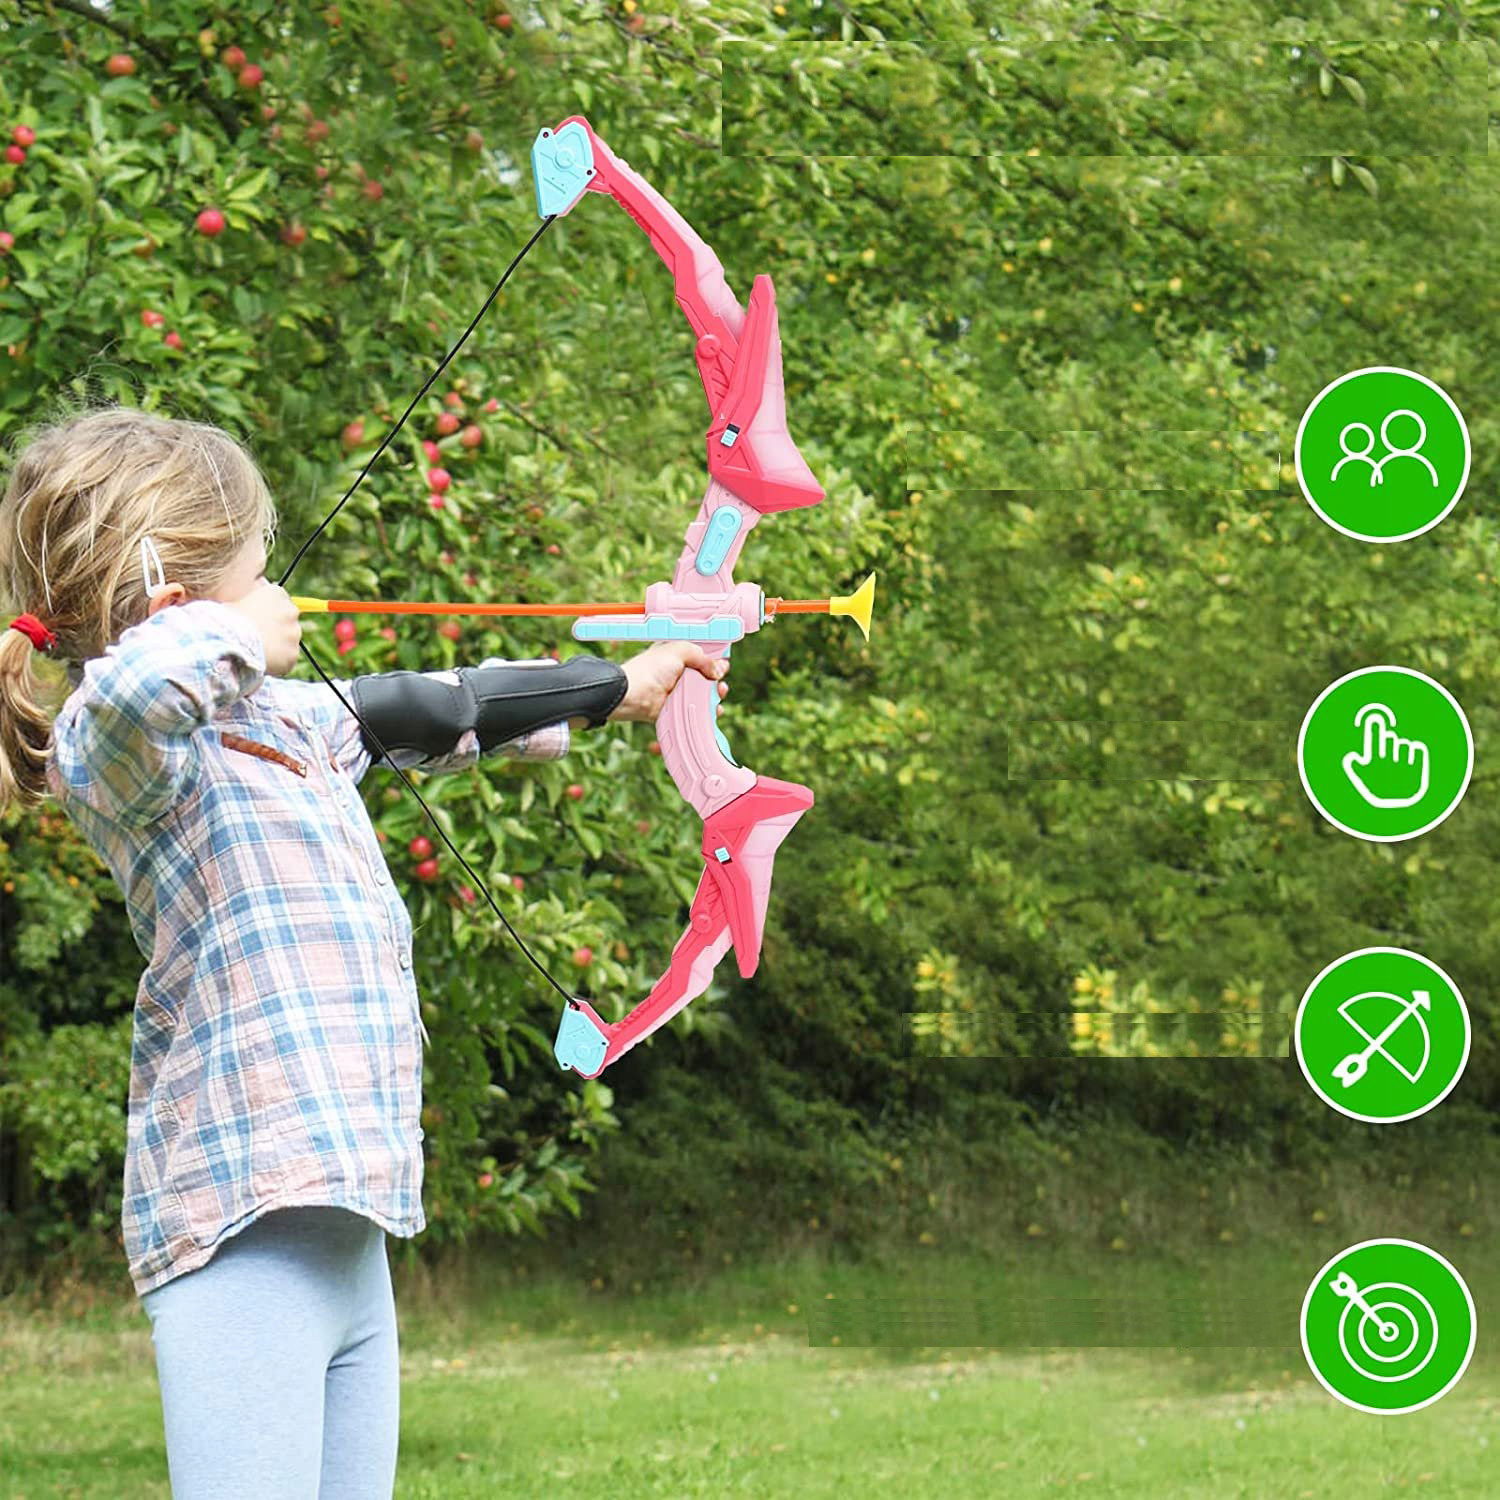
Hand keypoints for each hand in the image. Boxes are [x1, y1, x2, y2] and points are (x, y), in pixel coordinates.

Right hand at [225, 581, 302, 676]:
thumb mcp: (233, 604)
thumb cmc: (225, 620)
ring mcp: (294, 633)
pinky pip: (286, 658)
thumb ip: (247, 605)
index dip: (267, 612)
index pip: (279, 600)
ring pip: (288, 641)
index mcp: (276, 593)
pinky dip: (277, 662)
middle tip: (257, 638)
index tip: (257, 620)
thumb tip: (245, 610)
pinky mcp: (293, 653)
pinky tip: (261, 661)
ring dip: (277, 646)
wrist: (230, 642)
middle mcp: (290, 611)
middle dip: (275, 629)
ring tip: (255, 651)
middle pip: (287, 621)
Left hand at [608, 641, 728, 723]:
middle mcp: (677, 674)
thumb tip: (719, 669)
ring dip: (715, 696)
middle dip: (717, 680)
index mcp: (677, 656)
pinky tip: (715, 711)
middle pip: (705, 677)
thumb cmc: (650, 669)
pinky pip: (696, 711)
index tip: (723, 665)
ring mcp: (677, 693)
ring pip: (703, 695)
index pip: (701, 657)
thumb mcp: (678, 650)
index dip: (714, 661)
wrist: (632, 695)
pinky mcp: (676, 709)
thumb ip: (702, 656)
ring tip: (720, 695)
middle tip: (720, 684)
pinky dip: (707, 713)